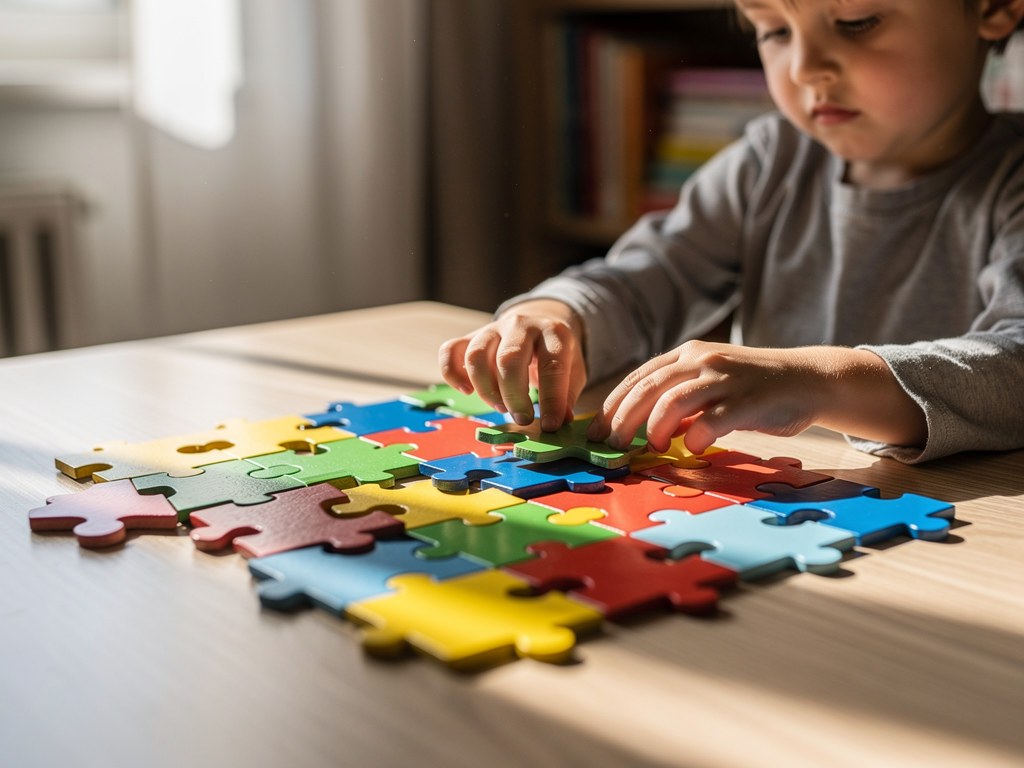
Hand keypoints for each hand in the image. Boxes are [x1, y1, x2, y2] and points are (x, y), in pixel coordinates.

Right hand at [438, 299, 586, 430]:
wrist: (539, 320)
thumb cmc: (556, 354)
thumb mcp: (573, 370)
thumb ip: (566, 394)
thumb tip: (560, 420)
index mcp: (554, 333)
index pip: (552, 366)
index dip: (552, 399)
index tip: (551, 425)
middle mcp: (521, 325)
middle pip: (509, 359)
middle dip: (514, 396)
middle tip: (521, 419)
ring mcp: (493, 328)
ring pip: (477, 355)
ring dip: (486, 388)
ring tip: (500, 407)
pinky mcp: (471, 335)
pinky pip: (450, 350)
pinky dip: (452, 373)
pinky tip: (466, 391)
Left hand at [585, 341, 926, 453]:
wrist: (809, 378)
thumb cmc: (753, 389)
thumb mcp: (709, 387)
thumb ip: (678, 402)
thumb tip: (641, 430)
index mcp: (689, 354)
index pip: (639, 377)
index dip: (614, 405)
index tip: (597, 430)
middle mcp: (702, 359)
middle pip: (648, 387)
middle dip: (623, 418)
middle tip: (612, 445)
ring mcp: (726, 378)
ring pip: (673, 399)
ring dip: (654, 426)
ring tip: (650, 446)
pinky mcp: (749, 399)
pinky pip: (712, 420)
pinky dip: (695, 437)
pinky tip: (693, 448)